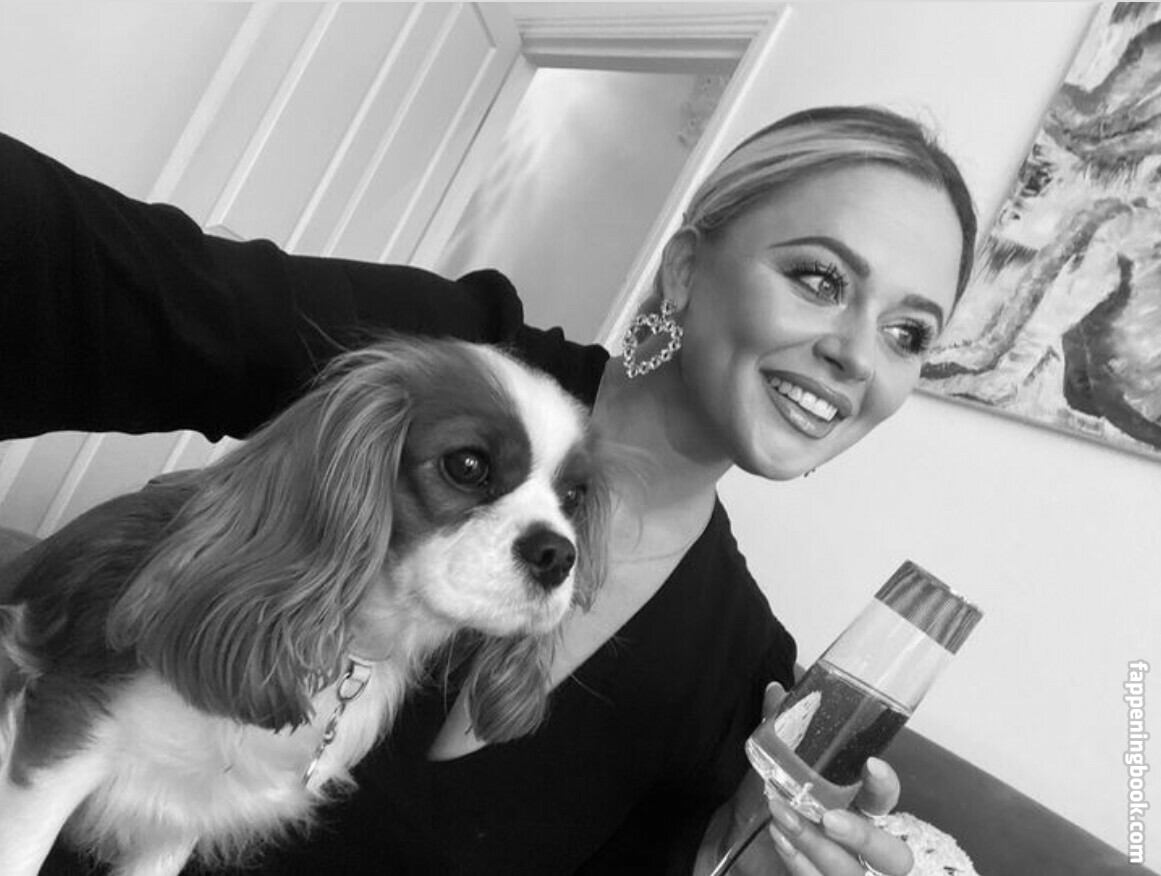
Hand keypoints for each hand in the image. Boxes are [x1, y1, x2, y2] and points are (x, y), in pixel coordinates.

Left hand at [695, 683, 913, 875]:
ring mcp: (838, 869)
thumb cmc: (764, 801)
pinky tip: (779, 839)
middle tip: (828, 817)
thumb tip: (777, 690)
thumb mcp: (771, 763)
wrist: (730, 841)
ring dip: (817, 845)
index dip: (886, 786)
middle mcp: (856, 844)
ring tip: (783, 817)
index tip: (871, 765)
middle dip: (865, 836)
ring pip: (851, 873)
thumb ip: (782, 729)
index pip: (887, 799)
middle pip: (894, 855)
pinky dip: (799, 863)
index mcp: (855, 805)